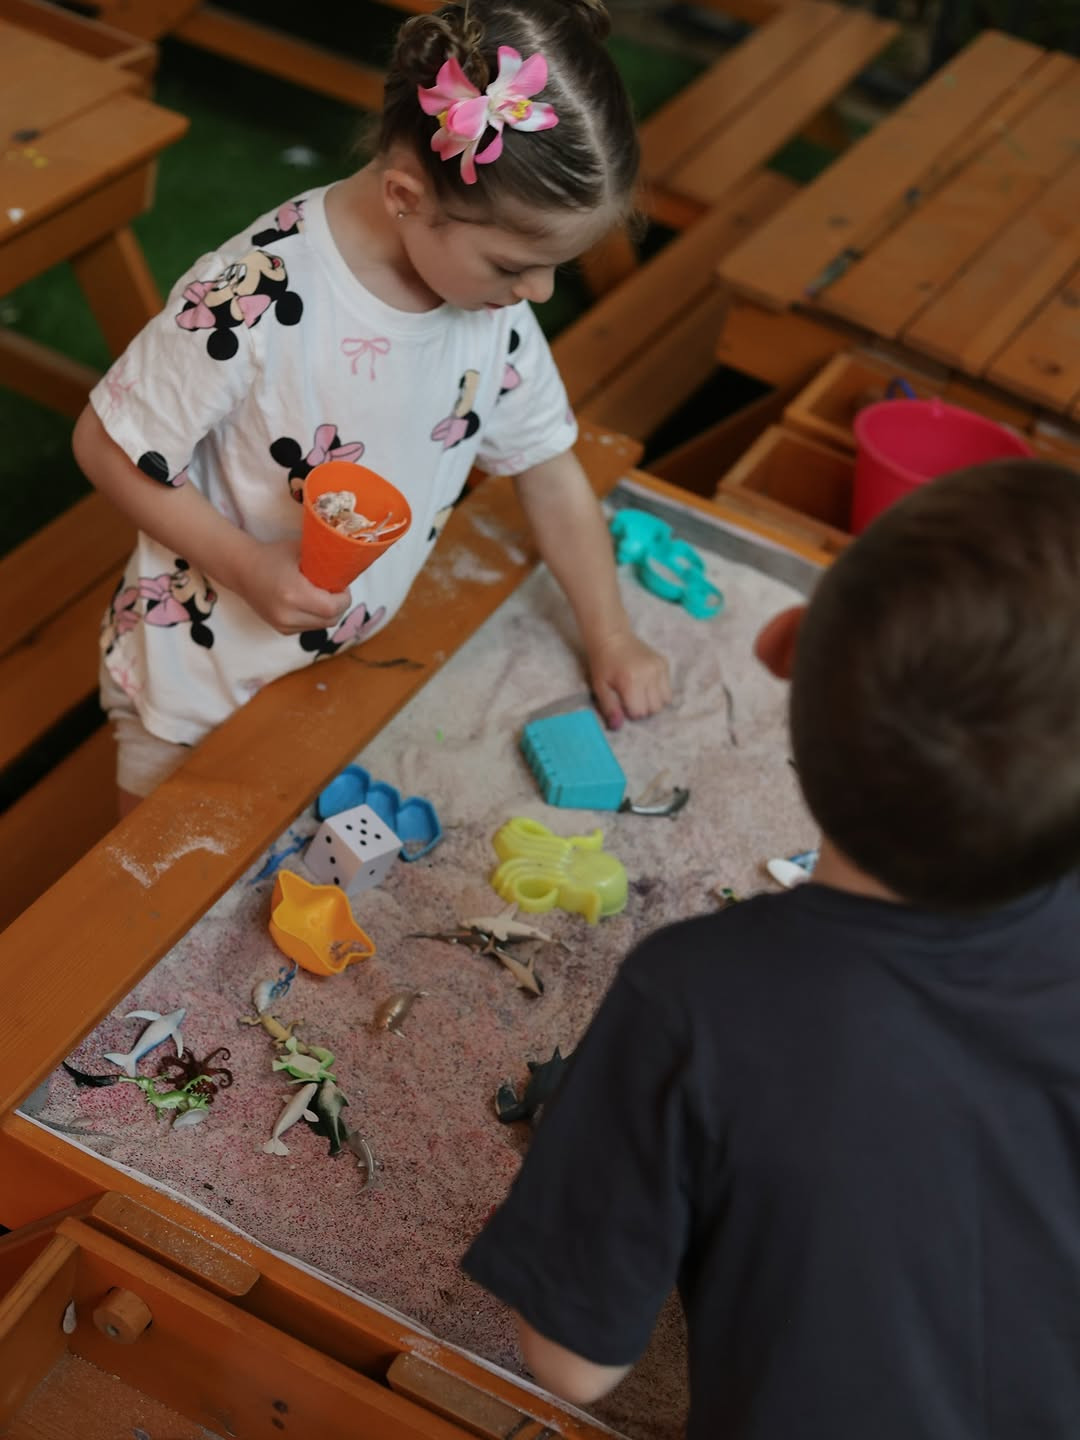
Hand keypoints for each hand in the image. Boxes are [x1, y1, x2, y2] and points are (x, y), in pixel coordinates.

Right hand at [235, 538, 350, 634]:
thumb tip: (347, 562)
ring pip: (321, 626)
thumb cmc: (272, 555)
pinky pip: (309, 627)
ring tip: (324, 596)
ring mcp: (283, 625)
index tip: (343, 586)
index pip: (332, 607)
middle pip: (330, 620)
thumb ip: (323, 558)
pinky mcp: (281, 630)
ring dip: (329, 613)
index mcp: (293, 593)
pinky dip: (316, 618)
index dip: (344, 598)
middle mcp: (287, 614)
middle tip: (338, 591)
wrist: (241, 569)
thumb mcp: (300, 550)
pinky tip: (311, 603)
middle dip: (340, 606)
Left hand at [588, 630, 671, 729]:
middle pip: (654, 709)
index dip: (630, 712)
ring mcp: (659, 668)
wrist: (612, 636)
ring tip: (641, 692)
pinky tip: (647, 683)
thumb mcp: (600, 687)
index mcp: (631, 681)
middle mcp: (649, 674)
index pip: (639, 712)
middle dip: (643, 708)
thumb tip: (618, 727)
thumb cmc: (603, 663)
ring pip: (664, 700)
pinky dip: (659, 690)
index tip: (623, 703)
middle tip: (631, 698)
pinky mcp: (664, 663)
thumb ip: (609, 708)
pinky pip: (667, 688)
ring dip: (653, 701)